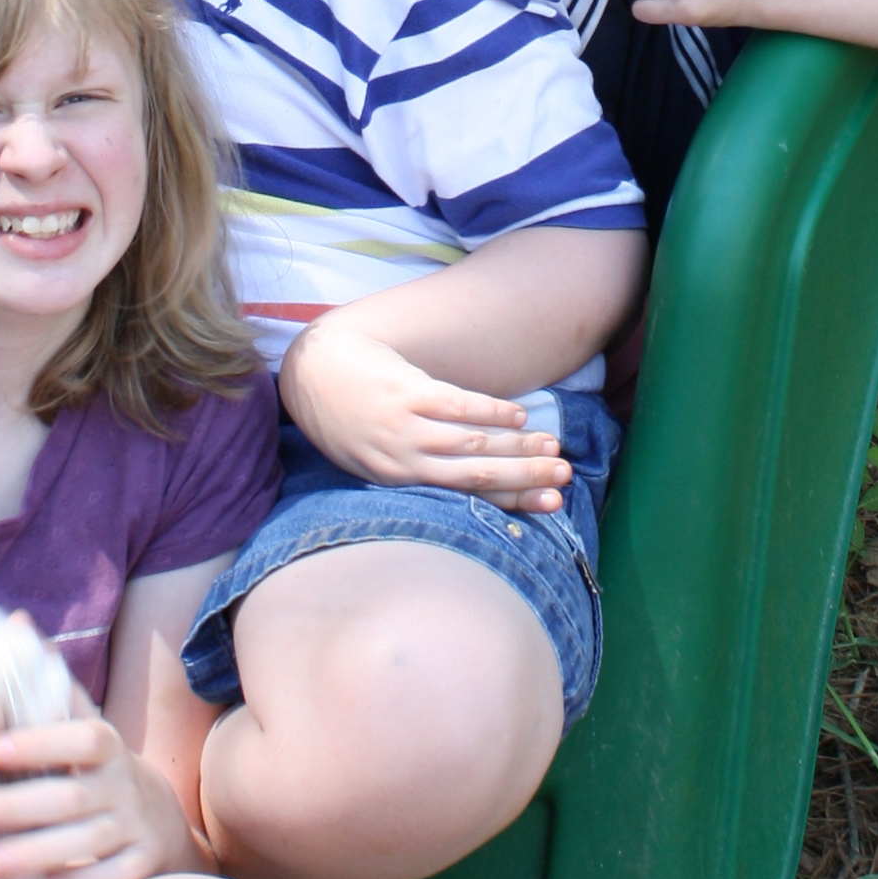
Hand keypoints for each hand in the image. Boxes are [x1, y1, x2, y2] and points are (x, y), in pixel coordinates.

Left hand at [0, 700, 198, 878]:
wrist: (157, 820)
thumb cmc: (95, 768)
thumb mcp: (81, 726)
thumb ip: (47, 687)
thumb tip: (16, 626)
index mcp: (108, 744)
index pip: (82, 737)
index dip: (40, 742)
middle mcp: (125, 784)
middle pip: (71, 797)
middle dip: (13, 806)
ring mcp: (136, 827)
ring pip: (86, 843)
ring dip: (33, 852)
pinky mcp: (141, 865)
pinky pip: (108, 878)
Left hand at [277, 323, 569, 510]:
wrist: (313, 374)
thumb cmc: (347, 419)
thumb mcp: (373, 459)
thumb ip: (416, 472)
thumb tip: (470, 481)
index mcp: (400, 483)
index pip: (466, 499)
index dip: (513, 501)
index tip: (551, 504)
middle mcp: (405, 461)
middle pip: (477, 475)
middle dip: (526, 477)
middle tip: (564, 477)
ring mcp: (405, 427)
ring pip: (473, 443)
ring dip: (517, 447)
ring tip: (552, 447)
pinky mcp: (406, 392)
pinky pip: (457, 405)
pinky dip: (491, 411)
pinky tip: (518, 415)